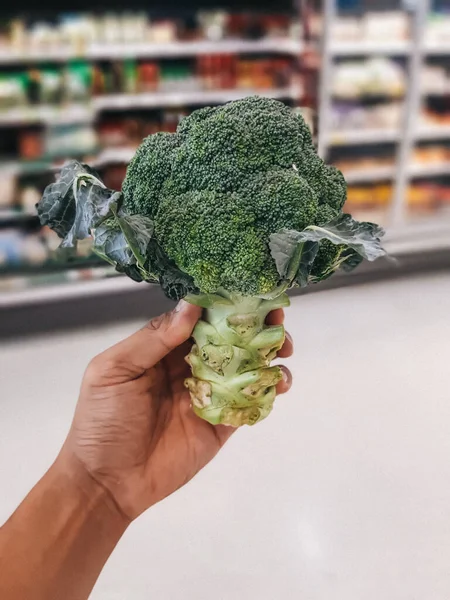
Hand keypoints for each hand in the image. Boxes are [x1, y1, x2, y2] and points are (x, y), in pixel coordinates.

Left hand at [59, 301, 292, 522]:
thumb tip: (191, 306)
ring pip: (246, 367)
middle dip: (255, 326)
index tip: (249, 293)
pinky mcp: (222, 423)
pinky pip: (251, 402)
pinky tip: (279, 382)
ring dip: (268, 354)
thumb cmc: (102, 420)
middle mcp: (190, 366)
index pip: (200, 318)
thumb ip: (153, 339)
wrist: (107, 481)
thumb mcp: (115, 370)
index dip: (224, 304)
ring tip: (283, 348)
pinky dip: (270, 390)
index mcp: (164, 348)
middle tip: (276, 320)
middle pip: (230, 339)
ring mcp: (209, 394)